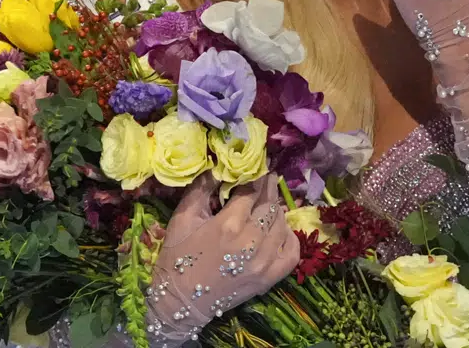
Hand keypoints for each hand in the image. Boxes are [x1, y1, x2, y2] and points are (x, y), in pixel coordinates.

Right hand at [146, 174, 298, 345]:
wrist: (179, 302)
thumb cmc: (177, 258)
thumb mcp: (182, 218)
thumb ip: (201, 188)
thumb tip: (217, 166)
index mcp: (229, 223)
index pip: (252, 190)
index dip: (254, 176)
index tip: (256, 168)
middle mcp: (251, 241)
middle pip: (269, 204)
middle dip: (268, 188)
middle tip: (268, 177)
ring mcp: (263, 261)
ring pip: (281, 224)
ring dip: (276, 209)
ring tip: (269, 202)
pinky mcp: (269, 279)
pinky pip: (292, 252)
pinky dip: (290, 237)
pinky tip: (281, 230)